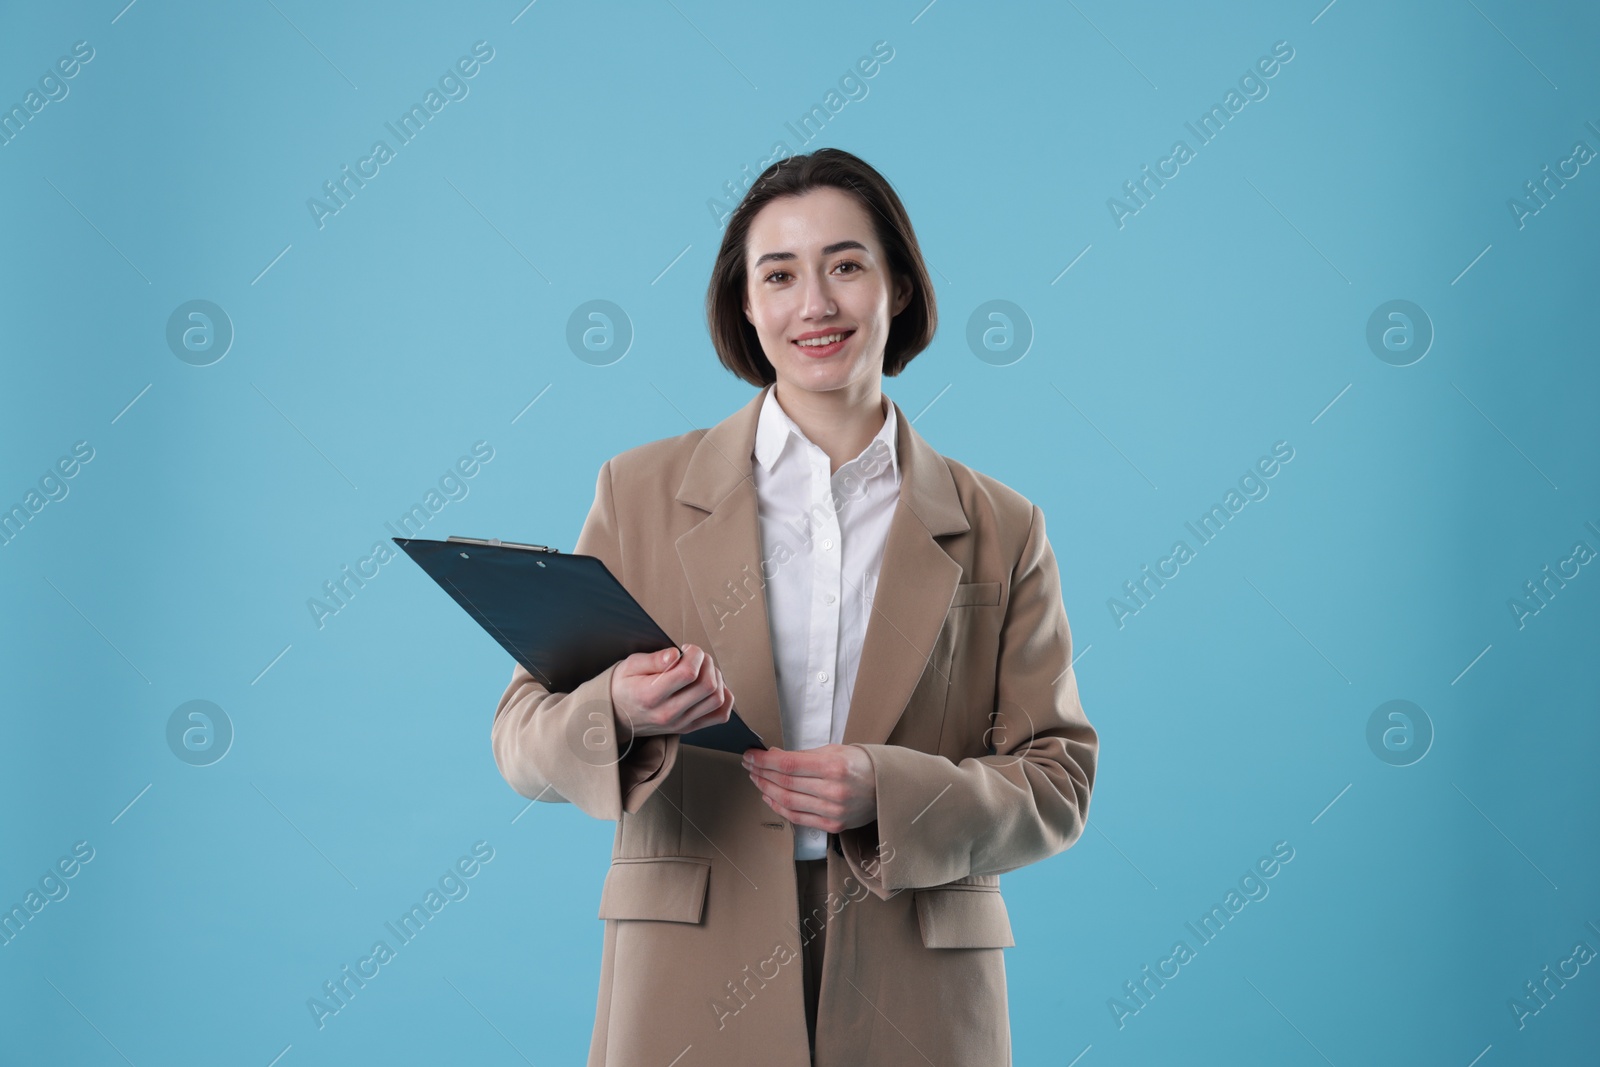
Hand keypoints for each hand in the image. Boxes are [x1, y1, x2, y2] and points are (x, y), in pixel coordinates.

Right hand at [609, 644, 732, 743]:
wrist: (616, 716)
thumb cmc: (624, 687)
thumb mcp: (629, 666)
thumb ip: (653, 660)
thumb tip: (674, 654)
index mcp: (650, 695)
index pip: (688, 673)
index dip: (694, 654)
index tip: (687, 648)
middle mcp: (668, 713)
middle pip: (707, 686)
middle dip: (707, 662)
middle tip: (695, 656)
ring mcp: (681, 723)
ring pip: (717, 699)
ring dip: (716, 677)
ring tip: (702, 669)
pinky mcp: (689, 727)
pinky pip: (720, 715)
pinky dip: (723, 697)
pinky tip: (711, 686)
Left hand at [742, 745, 877, 833]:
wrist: (887, 788)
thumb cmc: (861, 764)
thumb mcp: (835, 750)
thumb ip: (803, 755)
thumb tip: (773, 755)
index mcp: (834, 766)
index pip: (788, 764)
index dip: (764, 761)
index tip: (750, 755)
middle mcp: (833, 790)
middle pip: (785, 783)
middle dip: (761, 773)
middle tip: (749, 766)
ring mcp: (833, 810)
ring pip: (788, 802)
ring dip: (766, 790)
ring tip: (756, 779)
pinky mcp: (833, 825)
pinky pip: (798, 818)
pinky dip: (779, 807)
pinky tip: (769, 797)